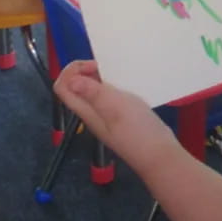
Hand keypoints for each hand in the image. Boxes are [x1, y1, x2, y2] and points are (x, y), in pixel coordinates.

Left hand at [54, 60, 177, 171]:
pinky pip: (109, 97)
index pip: (63, 88)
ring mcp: (107, 117)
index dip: (71, 72)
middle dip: (86, 72)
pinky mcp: (121, 118)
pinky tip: (130, 85)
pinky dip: (115, 86)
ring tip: (119, 74)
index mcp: (86, 111)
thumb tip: (70, 80)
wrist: (158, 155)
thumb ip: (93, 93)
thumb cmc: (137, 130)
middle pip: (76, 89)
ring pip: (94, 92)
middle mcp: (92, 113)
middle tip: (107, 67)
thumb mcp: (114, 107)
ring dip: (102, 78)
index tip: (92, 65)